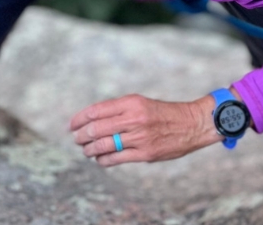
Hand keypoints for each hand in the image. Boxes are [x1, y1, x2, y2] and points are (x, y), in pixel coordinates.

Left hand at [69, 93, 221, 166]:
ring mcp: (139, 137)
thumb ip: (118, 110)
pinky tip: (99, 159)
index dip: (80, 118)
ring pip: (104, 145)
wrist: (191, 124)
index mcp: (131, 103)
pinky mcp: (145, 153)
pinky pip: (116, 159)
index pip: (96, 110)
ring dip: (90, 150)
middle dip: (82, 136)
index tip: (72, 125)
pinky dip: (103, 160)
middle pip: (97, 128)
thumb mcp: (140, 103)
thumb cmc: (162, 113)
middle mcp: (134, 118)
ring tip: (86, 150)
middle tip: (76, 139)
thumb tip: (92, 120)